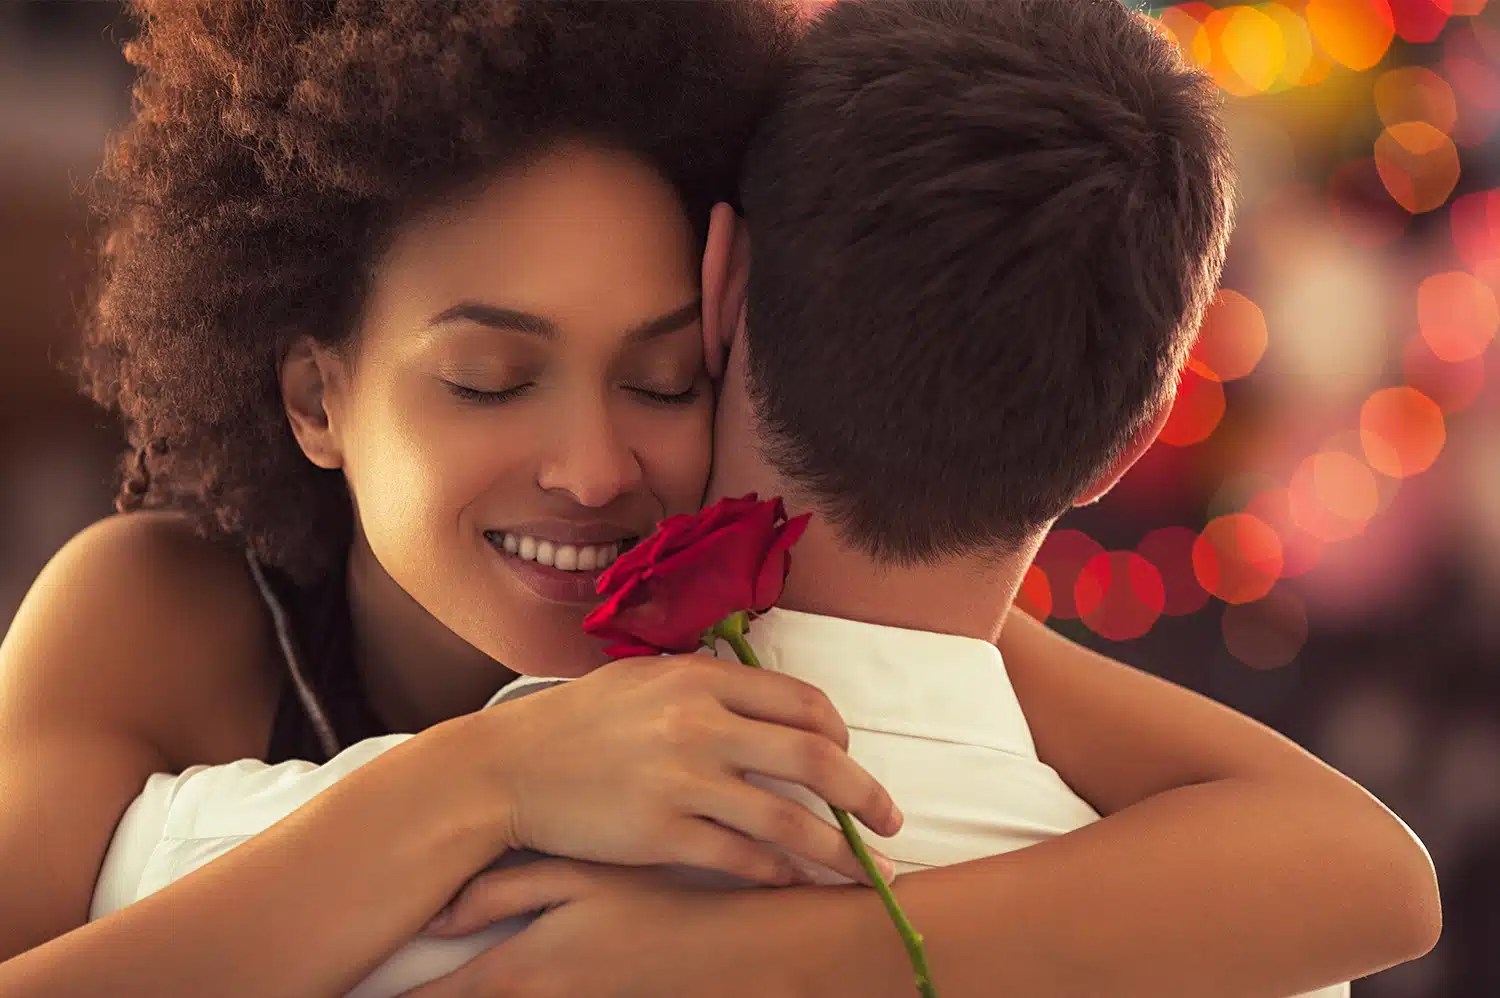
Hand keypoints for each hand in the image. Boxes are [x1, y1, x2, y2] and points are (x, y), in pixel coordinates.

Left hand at [401, 859, 839, 997]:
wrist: (745, 950)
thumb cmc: (664, 904)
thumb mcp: (584, 880)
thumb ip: (506, 893)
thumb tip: (434, 918)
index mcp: (523, 972)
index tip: (351, 995)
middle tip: (367, 992)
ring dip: (468, 995)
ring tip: (428, 990)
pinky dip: (505, 997)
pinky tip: (505, 982)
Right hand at [475, 654, 902, 886]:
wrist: (505, 768)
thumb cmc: (573, 721)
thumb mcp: (641, 679)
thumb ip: (702, 684)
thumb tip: (761, 702)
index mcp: (699, 678)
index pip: (801, 701)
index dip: (838, 732)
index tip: (849, 755)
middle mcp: (699, 725)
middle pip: (814, 759)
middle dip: (866, 794)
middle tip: (893, 820)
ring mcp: (683, 782)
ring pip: (788, 820)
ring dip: (839, 850)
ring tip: (869, 872)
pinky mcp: (662, 834)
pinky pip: (741, 858)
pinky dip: (778, 872)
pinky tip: (795, 881)